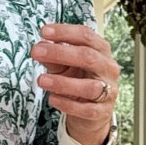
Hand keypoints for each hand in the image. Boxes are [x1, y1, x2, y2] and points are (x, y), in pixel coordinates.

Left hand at [31, 22, 117, 144]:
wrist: (90, 112)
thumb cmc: (78, 81)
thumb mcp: (65, 66)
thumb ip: (54, 58)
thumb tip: (40, 48)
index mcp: (101, 51)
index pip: (86, 36)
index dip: (65, 32)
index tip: (44, 32)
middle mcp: (108, 68)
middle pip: (88, 57)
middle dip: (60, 53)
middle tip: (36, 52)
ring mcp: (109, 91)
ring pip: (89, 86)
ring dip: (63, 82)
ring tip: (41, 80)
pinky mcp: (103, 112)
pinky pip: (87, 109)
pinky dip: (68, 104)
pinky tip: (53, 99)